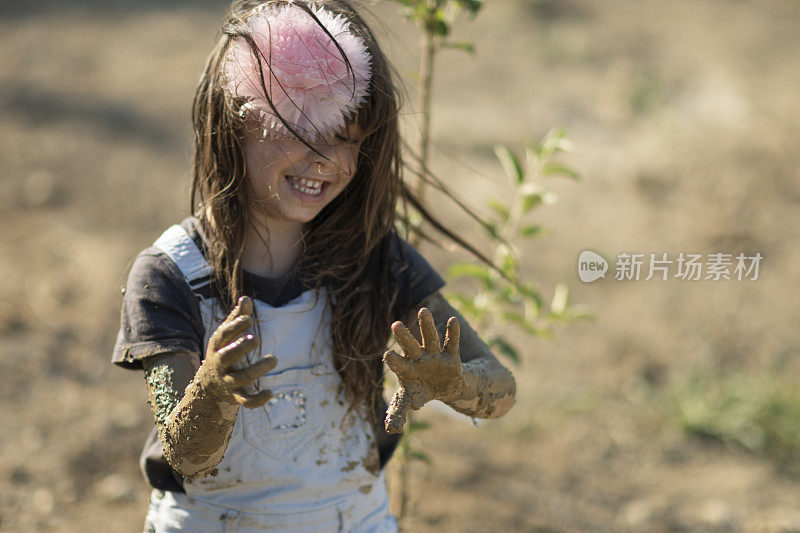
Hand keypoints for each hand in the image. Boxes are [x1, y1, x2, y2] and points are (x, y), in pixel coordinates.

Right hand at [199, 295, 276, 407]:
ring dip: (258, 369)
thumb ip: (236, 318)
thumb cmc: (223, 353)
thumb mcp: (226, 337)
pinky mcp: (237, 396)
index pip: (223, 335)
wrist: (208, 387)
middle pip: (226, 357)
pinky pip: (246, 401)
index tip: (250, 318)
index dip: (235, 326)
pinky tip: (271, 392)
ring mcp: (228, 381)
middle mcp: (220, 364)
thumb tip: (246, 297)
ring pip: (241, 378)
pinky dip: (258, 399)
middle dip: (240, 348)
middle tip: (255, 339)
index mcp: (217, 347)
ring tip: (274, 358)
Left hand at [383, 308, 461, 433]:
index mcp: (406, 369)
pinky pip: (451, 343)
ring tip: (423, 311)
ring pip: (430, 338)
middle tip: (394, 324)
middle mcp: (418, 358)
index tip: (387, 354)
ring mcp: (434, 355)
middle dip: (404, 336)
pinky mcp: (451, 356)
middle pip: (410, 346)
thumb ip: (398, 413)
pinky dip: (452, 332)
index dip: (394, 360)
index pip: (398, 364)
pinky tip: (452, 320)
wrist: (442, 386)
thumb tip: (391, 429)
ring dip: (427, 325)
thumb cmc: (420, 390)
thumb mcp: (408, 401)